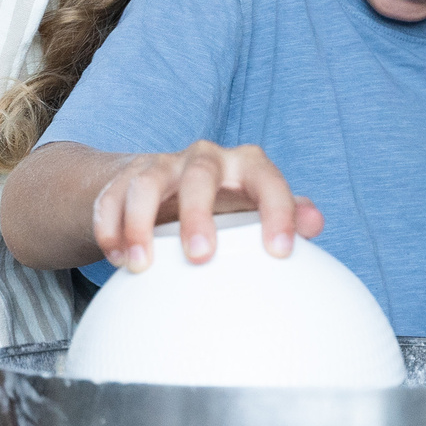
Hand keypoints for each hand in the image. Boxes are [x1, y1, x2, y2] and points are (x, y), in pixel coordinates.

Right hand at [92, 140, 321, 270]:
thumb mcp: (257, 207)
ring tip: (140, 266)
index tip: (279, 252)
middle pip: (200, 174)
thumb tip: (315, 222)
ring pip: (146, 182)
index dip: (278, 211)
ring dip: (140, 224)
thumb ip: (288, 214)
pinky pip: (111, 197)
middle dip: (198, 214)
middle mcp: (204, 159)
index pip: (268, 180)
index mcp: (245, 166)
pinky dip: (110, 228)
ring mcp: (162, 166)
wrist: (170, 184)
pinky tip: (117, 260)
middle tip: (200, 256)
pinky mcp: (125, 178)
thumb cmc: (227, 204)